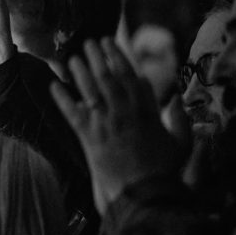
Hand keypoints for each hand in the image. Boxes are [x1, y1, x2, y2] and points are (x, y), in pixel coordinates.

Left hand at [49, 38, 181, 213]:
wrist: (144, 192)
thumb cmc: (165, 170)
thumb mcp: (182, 142)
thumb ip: (179, 119)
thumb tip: (174, 100)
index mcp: (147, 110)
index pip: (131, 77)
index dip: (120, 58)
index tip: (112, 45)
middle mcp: (124, 112)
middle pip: (109, 77)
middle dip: (99, 57)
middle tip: (90, 42)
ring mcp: (105, 123)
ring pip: (90, 90)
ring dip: (80, 71)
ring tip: (73, 57)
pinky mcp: (88, 137)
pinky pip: (72, 113)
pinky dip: (61, 98)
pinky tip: (52, 85)